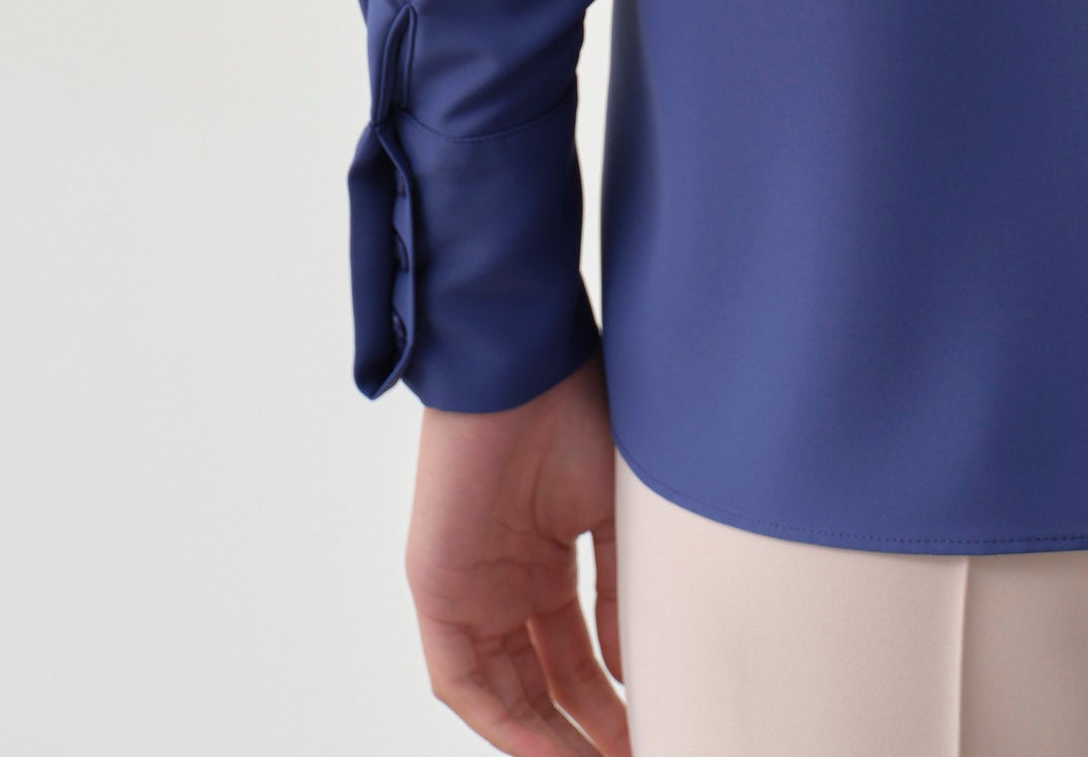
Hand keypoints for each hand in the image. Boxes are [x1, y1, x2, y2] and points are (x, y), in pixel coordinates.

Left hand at [406, 355, 630, 754]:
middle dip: (584, 732)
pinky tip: (546, 748)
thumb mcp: (613, 511)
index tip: (649, 729)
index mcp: (547, 562)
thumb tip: (634, 666)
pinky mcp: (438, 593)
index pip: (577, 655)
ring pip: (504, 693)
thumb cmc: (575, 414)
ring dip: (547, 739)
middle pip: (543, 684)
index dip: (611, 700)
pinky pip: (463, 680)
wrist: (523, 368)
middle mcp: (506, 586)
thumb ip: (619, 589)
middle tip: (628, 755)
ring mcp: (469, 592)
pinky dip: (503, 721)